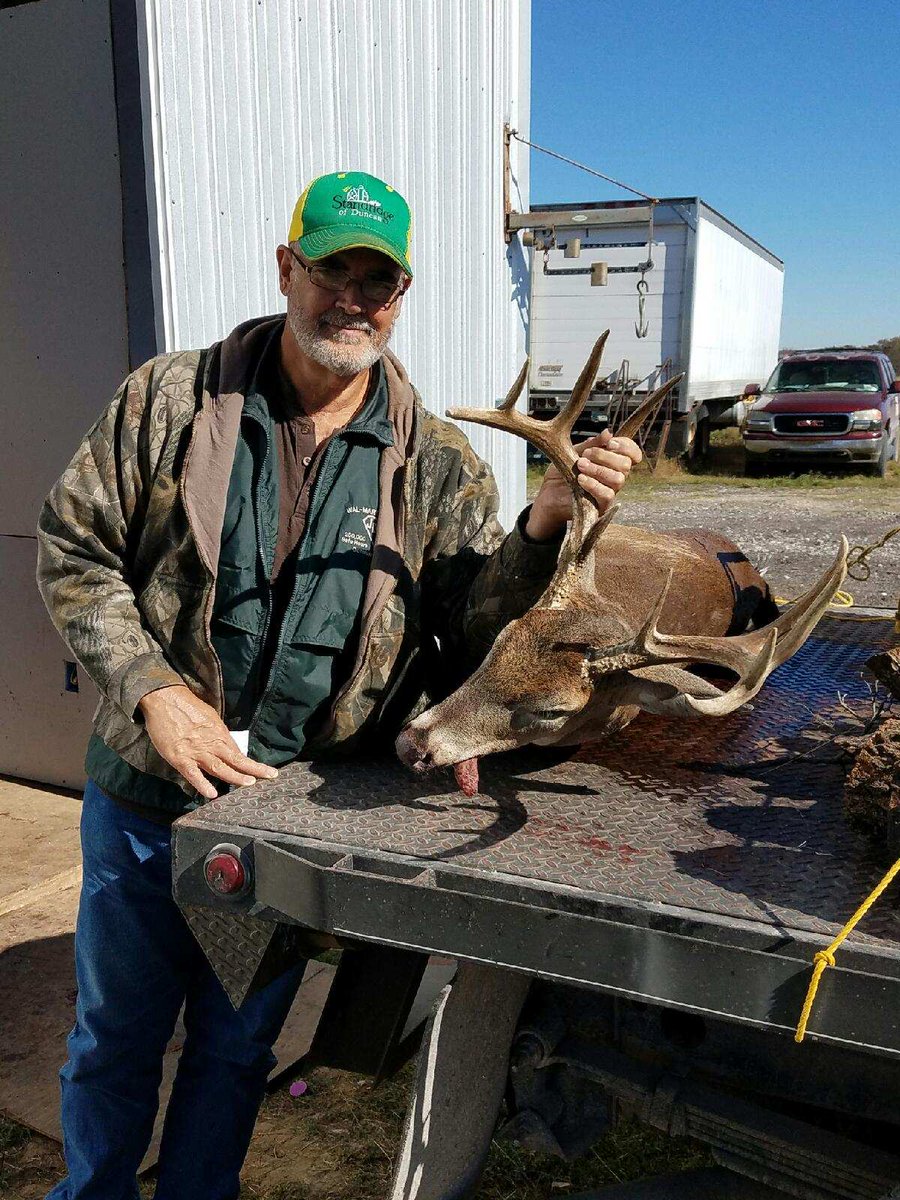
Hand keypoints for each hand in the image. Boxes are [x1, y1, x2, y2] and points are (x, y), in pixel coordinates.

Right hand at [138, 685, 277, 799]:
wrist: (165, 699)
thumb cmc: (187, 706)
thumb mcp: (209, 717)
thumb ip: (218, 733)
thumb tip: (227, 745)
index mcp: (219, 733)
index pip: (238, 752)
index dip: (250, 763)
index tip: (262, 771)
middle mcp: (211, 743)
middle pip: (236, 759)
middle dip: (254, 769)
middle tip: (270, 776)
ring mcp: (196, 752)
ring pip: (219, 768)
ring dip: (235, 777)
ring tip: (249, 784)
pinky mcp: (180, 758)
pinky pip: (193, 774)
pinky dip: (202, 784)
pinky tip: (211, 794)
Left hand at [526, 429, 642, 541]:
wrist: (548, 492)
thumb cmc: (564, 470)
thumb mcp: (574, 452)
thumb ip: (591, 444)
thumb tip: (608, 433)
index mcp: (612, 461)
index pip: (632, 453)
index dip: (626, 446)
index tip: (609, 443)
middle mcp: (615, 476)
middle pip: (626, 464)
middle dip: (605, 456)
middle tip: (585, 456)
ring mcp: (610, 491)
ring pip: (618, 479)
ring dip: (598, 470)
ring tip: (580, 466)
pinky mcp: (602, 506)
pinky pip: (607, 494)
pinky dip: (594, 484)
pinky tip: (580, 479)